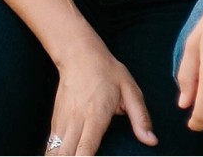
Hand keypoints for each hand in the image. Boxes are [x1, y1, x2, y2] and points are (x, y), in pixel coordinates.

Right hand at [46, 40, 155, 154]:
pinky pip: (51, 146)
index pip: (85, 149)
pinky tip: (61, 156)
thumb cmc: (108, 72)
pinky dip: (55, 154)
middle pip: (66, 155)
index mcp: (95, 116)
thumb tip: (151, 140)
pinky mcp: (55, 122)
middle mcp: (75, 122)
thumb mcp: (130, 90)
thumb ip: (140, 118)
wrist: (79, 55)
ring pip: (54, 152)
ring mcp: (62, 122)